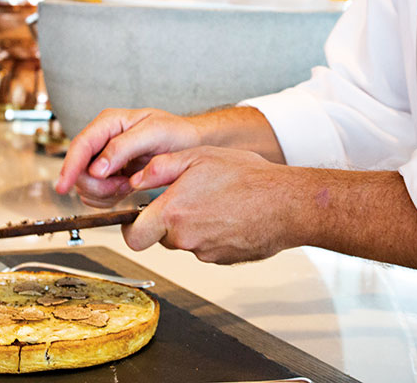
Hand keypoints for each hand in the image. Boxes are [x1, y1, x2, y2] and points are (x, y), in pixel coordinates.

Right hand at [55, 108, 203, 206]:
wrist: (190, 144)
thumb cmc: (176, 132)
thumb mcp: (153, 133)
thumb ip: (123, 147)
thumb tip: (97, 167)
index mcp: (109, 122)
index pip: (80, 145)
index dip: (69, 167)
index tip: (63, 186)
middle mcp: (102, 140)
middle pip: (80, 169)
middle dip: (98, 184)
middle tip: (123, 185)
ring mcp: (104, 158)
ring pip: (86, 185)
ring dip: (105, 193)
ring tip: (129, 184)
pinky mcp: (110, 175)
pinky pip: (97, 194)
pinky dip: (110, 198)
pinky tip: (127, 188)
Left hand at [123, 146, 297, 263]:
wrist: (286, 204)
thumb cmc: (248, 178)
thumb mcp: (198, 157)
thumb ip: (160, 168)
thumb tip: (136, 178)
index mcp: (173, 213)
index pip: (132, 236)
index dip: (130, 227)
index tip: (135, 217)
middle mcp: (185, 238)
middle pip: (160, 237)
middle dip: (167, 220)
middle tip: (186, 198)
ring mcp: (205, 252)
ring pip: (185, 242)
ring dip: (192, 225)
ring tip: (214, 201)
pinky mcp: (223, 259)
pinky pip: (207, 247)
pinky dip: (212, 233)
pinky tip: (228, 214)